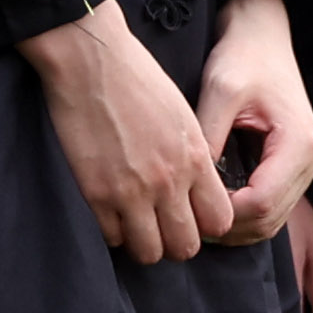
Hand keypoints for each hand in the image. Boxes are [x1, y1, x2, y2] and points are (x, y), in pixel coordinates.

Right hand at [22, 1, 234, 261]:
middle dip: (176, 241)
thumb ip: (194, 157)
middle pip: (186, 246)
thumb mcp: (183, 116)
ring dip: (143, 242)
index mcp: (196, 159)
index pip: (219, 221)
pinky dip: (113, 231)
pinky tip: (110, 211)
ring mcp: (132, 191)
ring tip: (135, 222)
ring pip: (150, 252)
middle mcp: (169, 181)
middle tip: (161, 225)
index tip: (191, 216)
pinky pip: (113, 238)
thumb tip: (196, 190)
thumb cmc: (138, 80)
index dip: (206, 224)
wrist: (92, 60)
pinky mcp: (96, 193)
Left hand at [194, 0, 312, 243]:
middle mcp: (309, 161)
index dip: (223, 215)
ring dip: (235, 226)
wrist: (262, 36)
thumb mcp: (221, 90)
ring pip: (270, 220)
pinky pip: (269, 206)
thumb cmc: (244, 57)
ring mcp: (303, 167)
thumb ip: (208, 137)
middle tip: (185, 219)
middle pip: (268, 220)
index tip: (186, 206)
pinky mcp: (291, 167)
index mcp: (298, 145)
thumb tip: (191, 184)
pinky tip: (212, 205)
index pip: (261, 204)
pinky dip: (242, 214)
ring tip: (196, 216)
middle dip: (227, 228)